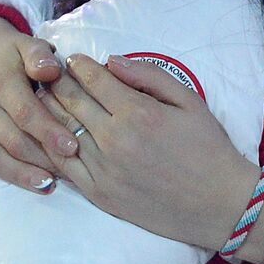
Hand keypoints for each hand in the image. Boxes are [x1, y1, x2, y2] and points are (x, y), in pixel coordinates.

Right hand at [0, 16, 74, 200]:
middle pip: (12, 139)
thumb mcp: (27, 44)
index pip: (26, 112)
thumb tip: (51, 69)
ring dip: (16, 174)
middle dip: (41, 159)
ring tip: (45, 186)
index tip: (72, 147)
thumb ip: (39, 56)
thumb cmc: (11, 53)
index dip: (48, 131)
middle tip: (69, 174)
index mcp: (3, 85)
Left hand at [35, 54, 259, 248]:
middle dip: (58, 83)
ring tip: (45, 99)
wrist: (219, 204)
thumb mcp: (190, 101)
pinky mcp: (99, 193)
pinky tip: (51, 135)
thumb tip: (112, 61)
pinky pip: (63, 165)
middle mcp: (114, 139)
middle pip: (71, 101)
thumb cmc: (209, 149)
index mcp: (138, 113)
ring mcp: (103, 169)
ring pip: (61, 131)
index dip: (79, 65)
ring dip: (49, 111)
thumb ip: (149, 76)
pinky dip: (52, 146)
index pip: (93, 79)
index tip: (73, 60)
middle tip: (50, 74)